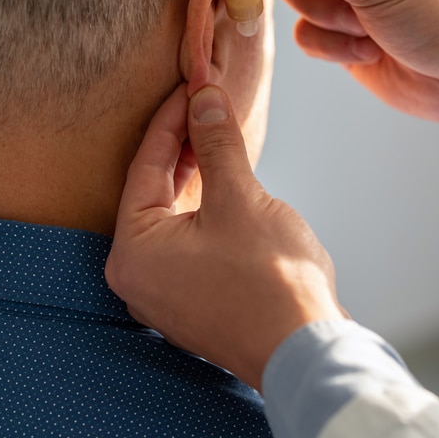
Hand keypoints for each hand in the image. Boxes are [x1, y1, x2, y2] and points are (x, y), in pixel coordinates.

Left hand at [105, 83, 343, 391]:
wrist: (306, 354)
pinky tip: (229, 185)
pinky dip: (205, 210)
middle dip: (183, 145)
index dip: (172, 118)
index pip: (146, 165)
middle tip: (207, 103)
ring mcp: (164, 295)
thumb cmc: (270, 283)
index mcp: (133, 251)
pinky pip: (189, 243)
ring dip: (196, 176)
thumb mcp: (241, 199)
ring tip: (218, 134)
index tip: (193, 84)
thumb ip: (216, 144)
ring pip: (173, 217)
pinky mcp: (193, 303)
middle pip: (154, 191)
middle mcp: (137, 277)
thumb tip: (204, 99)